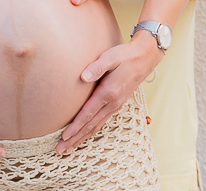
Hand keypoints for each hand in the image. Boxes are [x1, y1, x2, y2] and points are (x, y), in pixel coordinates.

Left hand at [56, 33, 163, 152]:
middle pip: (91, 125)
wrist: (144, 58)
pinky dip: (91, 131)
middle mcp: (113, 103)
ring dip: (82, 138)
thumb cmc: (125, 56)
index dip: (75, 126)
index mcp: (109, 92)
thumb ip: (97, 67)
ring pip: (96, 126)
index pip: (88, 113)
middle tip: (60, 149)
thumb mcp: (111, 57)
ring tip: (69, 148)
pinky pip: (101, 122)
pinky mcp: (117, 105)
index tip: (64, 136)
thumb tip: (83, 77)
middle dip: (75, 138)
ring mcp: (116, 106)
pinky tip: (84, 135)